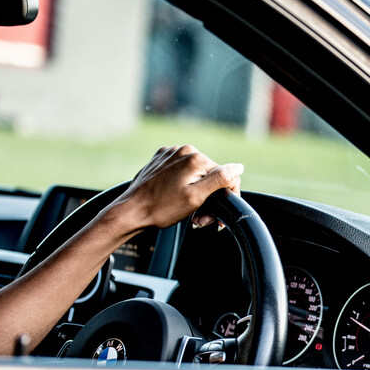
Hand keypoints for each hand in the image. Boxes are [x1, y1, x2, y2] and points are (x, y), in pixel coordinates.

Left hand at [111, 145, 243, 230]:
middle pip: (210, 175)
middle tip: (199, 219)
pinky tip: (176, 199)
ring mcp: (170, 153)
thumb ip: (219, 179)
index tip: (213, 218)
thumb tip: (238, 167)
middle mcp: (183, 150)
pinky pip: (181, 171)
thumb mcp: (196, 197)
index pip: (225, 176)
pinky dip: (183, 185)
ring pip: (196, 173)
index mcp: (195, 158)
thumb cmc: (161, 208)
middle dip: (209, 197)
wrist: (131, 211)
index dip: (224, 198)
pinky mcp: (160, 160)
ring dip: (197, 192)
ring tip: (187, 212)